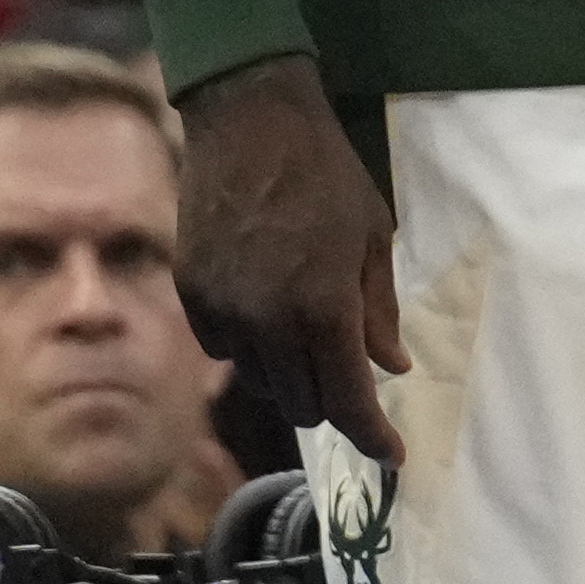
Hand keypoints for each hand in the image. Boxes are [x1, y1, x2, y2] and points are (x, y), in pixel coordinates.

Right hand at [174, 55, 405, 461]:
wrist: (249, 128)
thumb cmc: (328, 176)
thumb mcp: (373, 237)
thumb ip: (378, 311)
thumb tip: (391, 367)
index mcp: (324, 308)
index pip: (348, 399)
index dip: (372, 436)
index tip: (392, 455)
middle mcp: (268, 322)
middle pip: (303, 403)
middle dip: (335, 403)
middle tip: (355, 380)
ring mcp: (223, 313)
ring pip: (261, 382)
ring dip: (292, 377)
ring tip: (311, 337)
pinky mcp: (192, 297)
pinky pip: (225, 351)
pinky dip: (251, 349)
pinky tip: (267, 314)